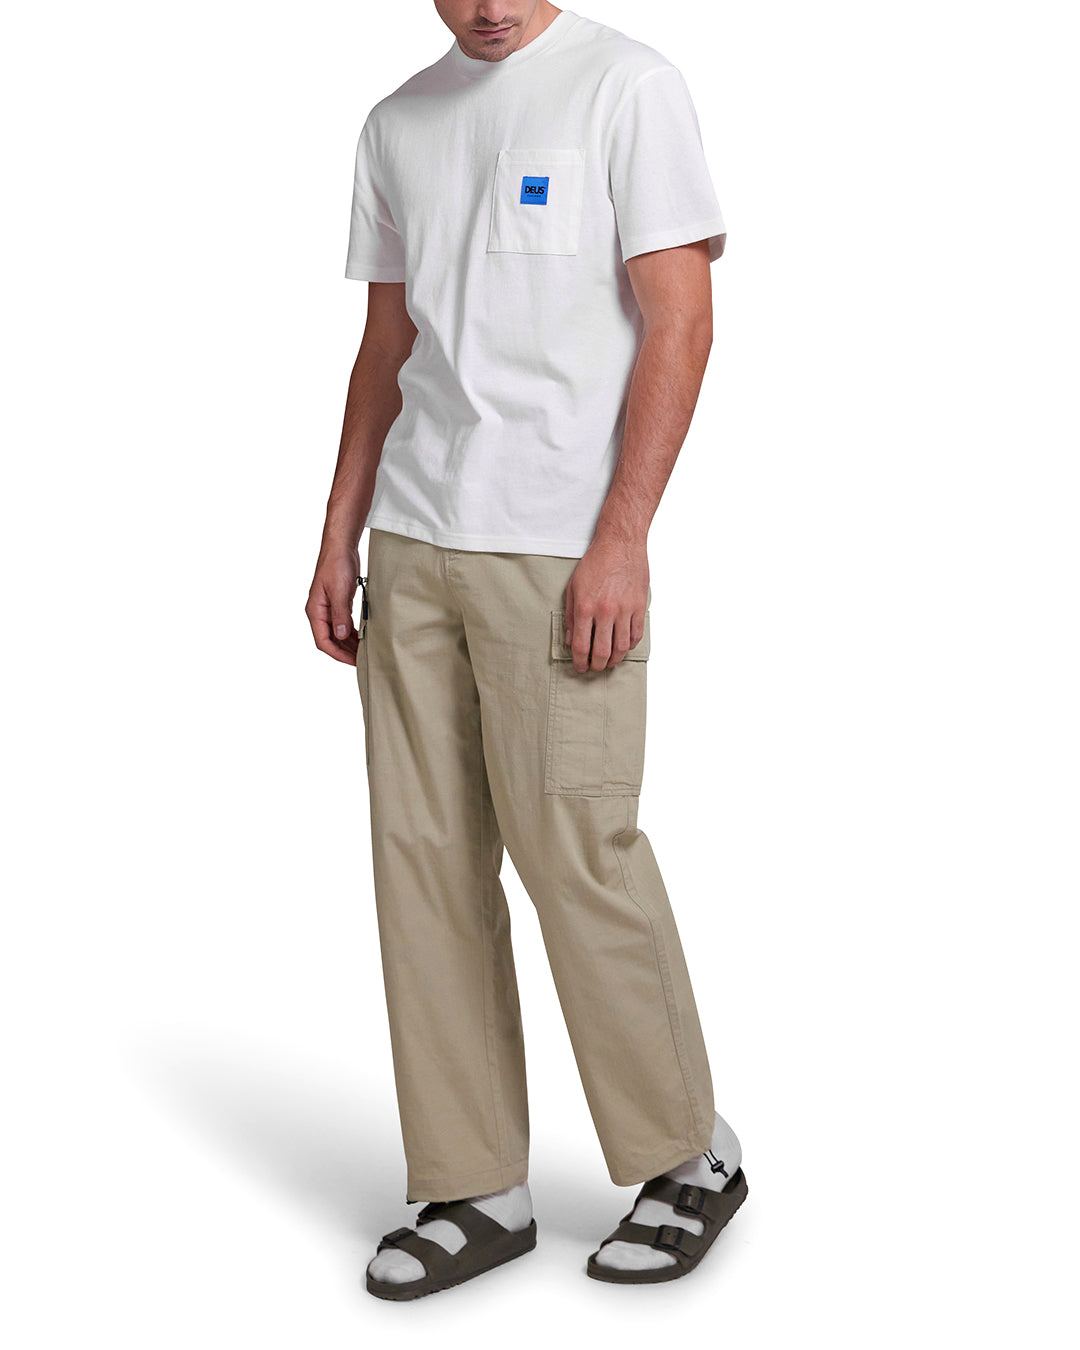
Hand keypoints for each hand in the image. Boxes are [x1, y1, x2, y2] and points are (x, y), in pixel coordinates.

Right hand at [306, 547, 360, 663]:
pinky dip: (352, 633)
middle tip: (362, 660)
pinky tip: (362, 638)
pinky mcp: (338, 604)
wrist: (340, 547)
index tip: (352, 661)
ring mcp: (329, 609)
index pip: (322, 641)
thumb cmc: (336, 564)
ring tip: (363, 652)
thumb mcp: (340, 590)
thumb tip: (341, 635)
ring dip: (349, 644)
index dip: (337, 654)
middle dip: (344, 652)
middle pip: (330, 640)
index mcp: (315, 611)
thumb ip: (340, 614)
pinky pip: (344, 624)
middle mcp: (320, 612)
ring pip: (337, 634)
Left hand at [564, 535, 648, 672]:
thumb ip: (571, 616)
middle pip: (602, 652)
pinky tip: (623, 647)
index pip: (582, 646)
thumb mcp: (573, 587)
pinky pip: (636, 635)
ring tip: (609, 662)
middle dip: (597, 666)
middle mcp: (606, 611)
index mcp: (586, 607)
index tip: (580, 667)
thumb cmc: (595, 563)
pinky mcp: (639, 606)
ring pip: (621, 648)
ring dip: (614, 660)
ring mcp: (625, 610)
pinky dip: (629, 646)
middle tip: (594, 667)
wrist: (620, 544)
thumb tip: (570, 640)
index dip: (580, 662)